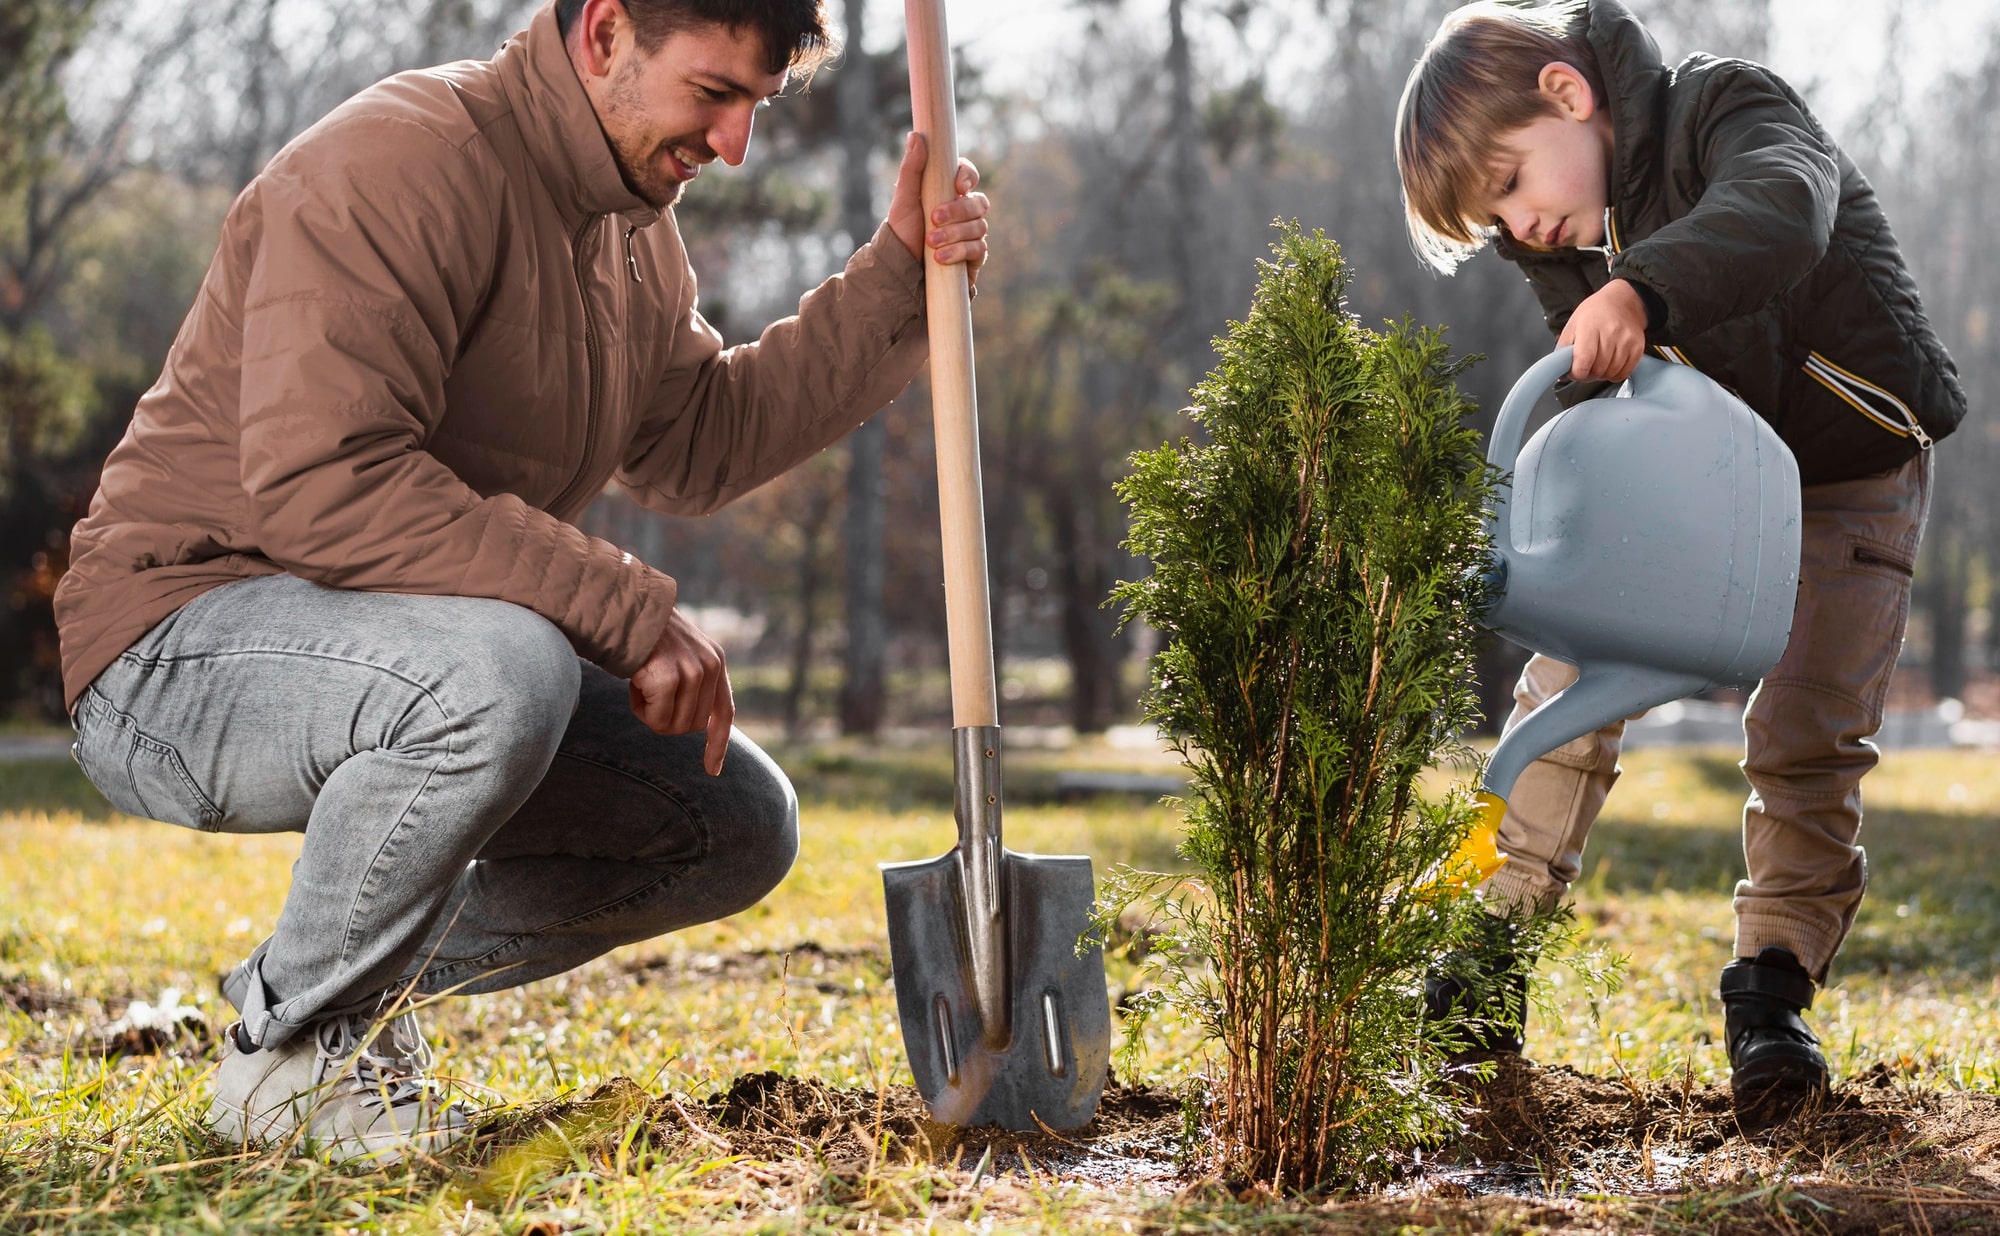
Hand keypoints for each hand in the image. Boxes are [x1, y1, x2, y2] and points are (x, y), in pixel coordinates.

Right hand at [629, 608, 734, 775]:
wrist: (623, 608)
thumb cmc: (645, 636)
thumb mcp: (680, 654)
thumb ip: (694, 682)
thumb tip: (694, 724)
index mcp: (716, 661)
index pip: (724, 712)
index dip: (718, 744)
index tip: (713, 770)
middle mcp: (710, 666)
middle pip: (692, 726)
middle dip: (667, 720)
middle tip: (649, 694)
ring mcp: (691, 673)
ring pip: (673, 726)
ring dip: (651, 714)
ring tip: (642, 684)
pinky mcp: (669, 679)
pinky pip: (655, 718)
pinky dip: (639, 709)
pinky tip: (634, 685)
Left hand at [886, 132, 989, 293]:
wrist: (900, 270)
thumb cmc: (902, 232)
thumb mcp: (903, 200)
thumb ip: (911, 169)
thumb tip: (916, 135)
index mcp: (948, 193)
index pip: (969, 176)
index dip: (968, 176)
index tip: (957, 186)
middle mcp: (963, 212)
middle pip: (979, 202)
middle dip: (957, 211)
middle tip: (934, 219)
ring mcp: (971, 235)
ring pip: (980, 226)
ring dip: (954, 233)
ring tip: (931, 243)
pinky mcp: (974, 258)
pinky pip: (979, 249)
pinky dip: (960, 251)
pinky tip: (940, 258)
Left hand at [1559, 278, 1648, 382]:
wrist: (1621, 301)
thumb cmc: (1595, 313)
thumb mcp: (1572, 325)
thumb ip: (1563, 349)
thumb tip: (1560, 372)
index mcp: (1590, 327)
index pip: (1583, 361)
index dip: (1576, 373)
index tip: (1574, 372)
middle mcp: (1610, 333)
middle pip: (1597, 370)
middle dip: (1588, 374)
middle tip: (1585, 366)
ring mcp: (1626, 340)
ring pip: (1611, 374)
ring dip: (1601, 374)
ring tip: (1598, 361)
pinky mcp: (1638, 347)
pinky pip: (1624, 373)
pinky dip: (1615, 374)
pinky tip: (1610, 363)